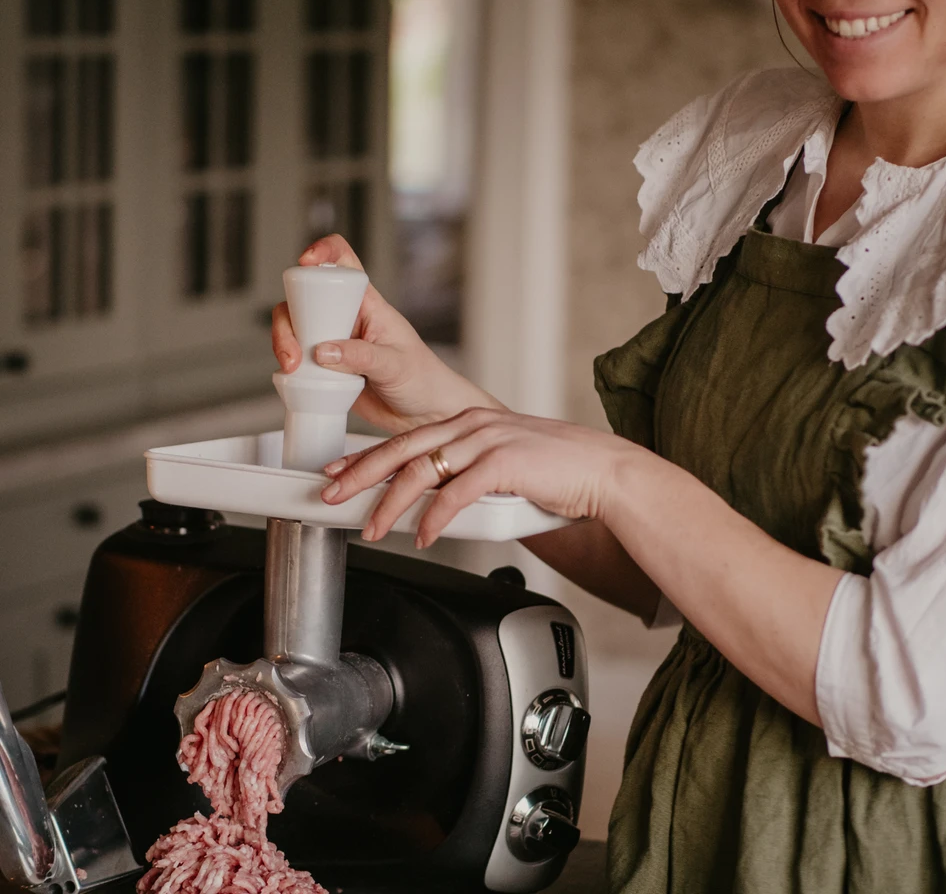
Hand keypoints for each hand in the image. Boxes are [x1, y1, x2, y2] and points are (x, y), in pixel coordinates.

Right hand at [271, 234, 502, 432]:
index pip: (344, 263)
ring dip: (285, 345)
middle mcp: (347, 319)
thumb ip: (361, 357)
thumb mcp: (396, 365)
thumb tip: (322, 351)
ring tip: (294, 369)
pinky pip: (298, 360)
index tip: (306, 262)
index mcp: (368, 305)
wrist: (425, 415)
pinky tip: (296, 380)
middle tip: (294, 351)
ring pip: (296, 330)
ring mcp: (334, 343)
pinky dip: (290, 368)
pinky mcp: (326, 369)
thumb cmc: (423, 380)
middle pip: (304, 300)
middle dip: (289, 320)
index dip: (323, 253)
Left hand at [319, 407, 636, 546]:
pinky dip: (435, 517)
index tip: (338, 470)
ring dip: (392, 503)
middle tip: (331, 493)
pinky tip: (424, 535)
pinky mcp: (505, 463)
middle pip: (402, 450)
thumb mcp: (503, 463)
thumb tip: (435, 500)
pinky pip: (457, 493)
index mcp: (469, 423)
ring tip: (374, 528)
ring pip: (423, 470)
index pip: (406, 439)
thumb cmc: (558, 471)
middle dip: (360, 474)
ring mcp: (488, 441)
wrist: (602, 471)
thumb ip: (469, 473)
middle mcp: (473, 426)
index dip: (367, 457)